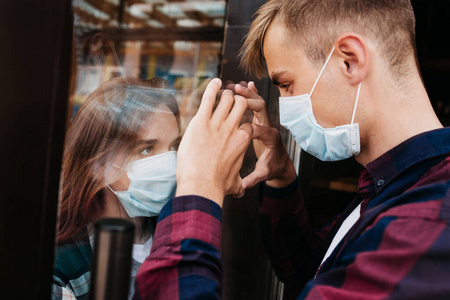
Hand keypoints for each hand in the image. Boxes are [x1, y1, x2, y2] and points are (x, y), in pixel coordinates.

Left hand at [176, 78, 252, 205]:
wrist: (201, 185)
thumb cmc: (217, 186)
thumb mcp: (234, 184)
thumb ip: (239, 184)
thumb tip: (241, 191)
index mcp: (243, 141)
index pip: (248, 124)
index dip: (244, 122)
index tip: (238, 122)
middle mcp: (233, 129)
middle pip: (241, 106)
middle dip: (237, 102)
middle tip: (231, 101)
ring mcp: (217, 123)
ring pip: (226, 99)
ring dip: (225, 94)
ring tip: (222, 92)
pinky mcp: (200, 121)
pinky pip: (208, 98)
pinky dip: (212, 87)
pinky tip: (214, 81)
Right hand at [235, 82, 296, 188]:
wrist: (281, 166)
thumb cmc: (272, 170)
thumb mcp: (263, 175)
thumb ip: (254, 179)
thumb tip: (243, 186)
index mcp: (271, 139)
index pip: (260, 129)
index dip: (249, 127)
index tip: (237, 126)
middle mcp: (270, 128)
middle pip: (261, 110)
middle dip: (249, 101)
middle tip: (236, 93)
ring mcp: (266, 123)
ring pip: (259, 104)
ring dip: (249, 95)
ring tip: (237, 86)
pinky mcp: (262, 122)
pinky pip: (257, 106)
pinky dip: (252, 95)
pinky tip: (246, 85)